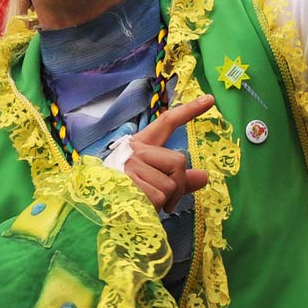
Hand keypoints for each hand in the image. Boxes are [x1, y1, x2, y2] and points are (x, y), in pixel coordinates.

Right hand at [122, 95, 214, 211]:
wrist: (98, 207)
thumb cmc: (129, 193)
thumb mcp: (155, 182)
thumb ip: (180, 178)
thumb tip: (205, 176)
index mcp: (141, 144)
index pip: (167, 122)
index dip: (190, 110)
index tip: (210, 99)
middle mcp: (136, 150)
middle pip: (178, 160)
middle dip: (179, 184)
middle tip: (168, 200)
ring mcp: (131, 164)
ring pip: (171, 183)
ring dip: (167, 201)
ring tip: (149, 204)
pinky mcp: (130, 180)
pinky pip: (160, 196)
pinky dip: (157, 207)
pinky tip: (143, 207)